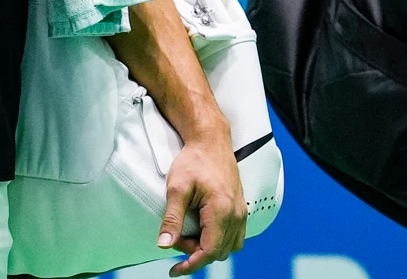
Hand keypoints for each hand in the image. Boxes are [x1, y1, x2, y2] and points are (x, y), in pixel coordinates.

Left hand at [157, 133, 246, 275]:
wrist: (211, 141)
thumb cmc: (195, 160)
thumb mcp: (177, 188)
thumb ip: (172, 219)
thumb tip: (164, 244)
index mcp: (221, 211)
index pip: (209, 252)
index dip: (191, 265)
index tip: (175, 270)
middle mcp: (236, 214)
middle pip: (219, 252)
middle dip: (196, 253)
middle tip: (177, 237)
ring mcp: (241, 212)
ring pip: (229, 247)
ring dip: (208, 248)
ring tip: (189, 233)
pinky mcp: (241, 209)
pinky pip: (235, 236)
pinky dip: (219, 240)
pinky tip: (203, 229)